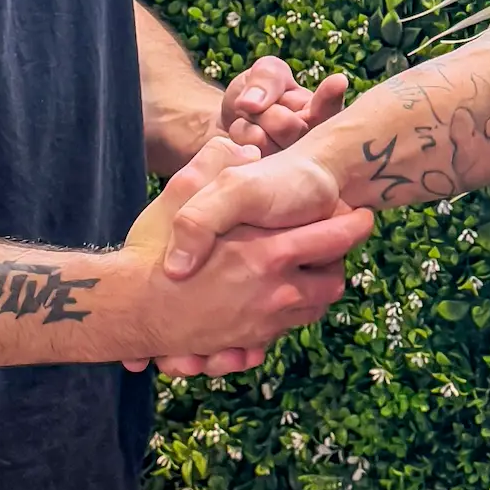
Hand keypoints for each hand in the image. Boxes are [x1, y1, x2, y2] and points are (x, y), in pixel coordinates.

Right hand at [115, 138, 372, 375]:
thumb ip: (212, 167)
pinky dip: (286, 319)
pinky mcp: (245, 343)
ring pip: (312, 311)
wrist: (126, 310)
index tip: (363, 216)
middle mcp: (273, 293)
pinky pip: (283, 334)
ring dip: (314, 294)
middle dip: (336, 266)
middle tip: (329, 250)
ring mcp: (261, 323)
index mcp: (267, 254)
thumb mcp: (180, 197)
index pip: (334, 239)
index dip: (354, 226)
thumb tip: (239, 147)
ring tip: (304, 274)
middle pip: (333, 283)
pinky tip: (270, 301)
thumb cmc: (150, 252)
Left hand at [219, 55, 350, 154]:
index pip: (329, 105)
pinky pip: (246, 152)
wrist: (230, 120)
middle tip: (261, 110)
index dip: (331, 95)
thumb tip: (251, 104)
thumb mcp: (263, 73)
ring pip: (262, 139)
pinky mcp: (268, 179)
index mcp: (320, 112)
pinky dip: (239, 137)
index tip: (338, 81)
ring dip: (248, 124)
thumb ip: (266, 78)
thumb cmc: (257, 96)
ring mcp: (291, 165)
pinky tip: (245, 140)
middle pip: (286, 124)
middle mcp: (313, 142)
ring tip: (254, 124)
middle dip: (264, 112)